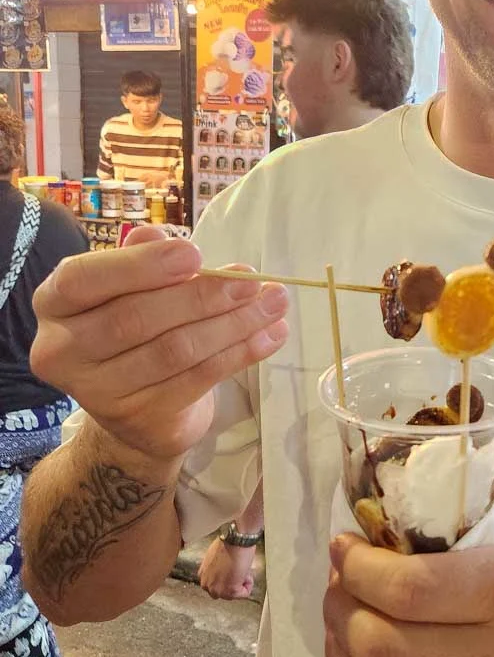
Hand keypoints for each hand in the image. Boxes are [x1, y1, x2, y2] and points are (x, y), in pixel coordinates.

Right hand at [30, 225, 288, 461]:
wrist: (135, 415)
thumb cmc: (135, 330)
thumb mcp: (132, 289)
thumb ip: (142, 260)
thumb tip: (160, 237)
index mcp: (56, 304)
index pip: (83, 280)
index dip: (141, 266)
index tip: (196, 254)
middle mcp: (64, 350)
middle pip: (137, 319)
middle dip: (203, 296)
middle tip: (252, 281)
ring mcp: (101, 393)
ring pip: (175, 350)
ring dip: (234, 323)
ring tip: (274, 303)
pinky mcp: (142, 419)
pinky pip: (199, 379)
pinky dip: (241, 354)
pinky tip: (271, 335)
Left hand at [198, 538, 255, 599]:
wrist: (236, 540)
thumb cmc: (229, 543)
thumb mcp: (216, 557)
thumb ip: (217, 568)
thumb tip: (225, 569)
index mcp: (202, 575)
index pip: (216, 584)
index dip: (228, 576)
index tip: (232, 568)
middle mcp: (207, 585)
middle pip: (224, 592)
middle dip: (233, 582)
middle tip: (238, 569)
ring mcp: (218, 590)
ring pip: (234, 594)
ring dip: (241, 583)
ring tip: (242, 568)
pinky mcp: (231, 591)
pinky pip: (244, 593)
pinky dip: (249, 584)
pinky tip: (246, 571)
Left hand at [323, 511, 493, 656]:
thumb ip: (475, 513)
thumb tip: (408, 489)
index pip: (410, 586)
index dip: (359, 565)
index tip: (345, 544)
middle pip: (380, 640)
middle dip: (341, 602)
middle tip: (340, 575)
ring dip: (338, 645)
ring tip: (341, 612)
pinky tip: (355, 655)